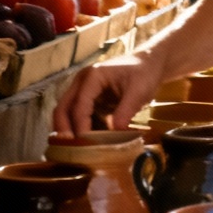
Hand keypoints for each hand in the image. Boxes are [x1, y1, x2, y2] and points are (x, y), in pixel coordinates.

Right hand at [51, 51, 165, 137]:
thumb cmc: (144, 74)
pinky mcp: (87, 97)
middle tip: (70, 149)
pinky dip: (78, 127)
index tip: (85, 143)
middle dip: (63, 129)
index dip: (80, 125)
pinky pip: (76, 113)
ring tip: (73, 148)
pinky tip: (84, 141)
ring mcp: (82, 89)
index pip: (79, 104)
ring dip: (68, 129)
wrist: (149, 63)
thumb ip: (126, 111)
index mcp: (92, 77)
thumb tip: (115, 133)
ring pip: (66, 111)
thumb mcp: (139, 92)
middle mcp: (82, 81)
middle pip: (63, 107)